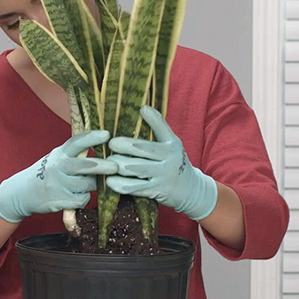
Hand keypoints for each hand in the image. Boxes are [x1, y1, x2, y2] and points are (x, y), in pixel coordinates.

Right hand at [0, 130, 117, 223]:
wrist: (22, 193)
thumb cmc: (47, 173)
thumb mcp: (57, 157)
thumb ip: (75, 153)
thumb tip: (103, 144)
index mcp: (59, 153)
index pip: (76, 142)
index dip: (92, 137)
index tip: (107, 135)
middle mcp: (58, 167)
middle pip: (83, 166)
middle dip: (101, 166)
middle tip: (115, 167)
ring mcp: (58, 184)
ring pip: (86, 185)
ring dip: (93, 185)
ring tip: (91, 184)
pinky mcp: (59, 200)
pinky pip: (81, 199)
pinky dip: (84, 198)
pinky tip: (77, 196)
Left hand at [106, 105, 218, 220]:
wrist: (190, 189)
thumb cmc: (174, 162)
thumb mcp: (172, 144)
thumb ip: (159, 128)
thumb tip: (143, 107)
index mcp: (172, 144)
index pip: (162, 129)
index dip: (153, 119)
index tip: (141, 109)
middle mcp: (170, 158)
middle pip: (144, 149)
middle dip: (125, 145)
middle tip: (111, 143)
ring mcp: (163, 175)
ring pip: (137, 168)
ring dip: (119, 165)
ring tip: (108, 162)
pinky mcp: (157, 190)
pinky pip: (136, 187)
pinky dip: (121, 185)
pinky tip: (110, 181)